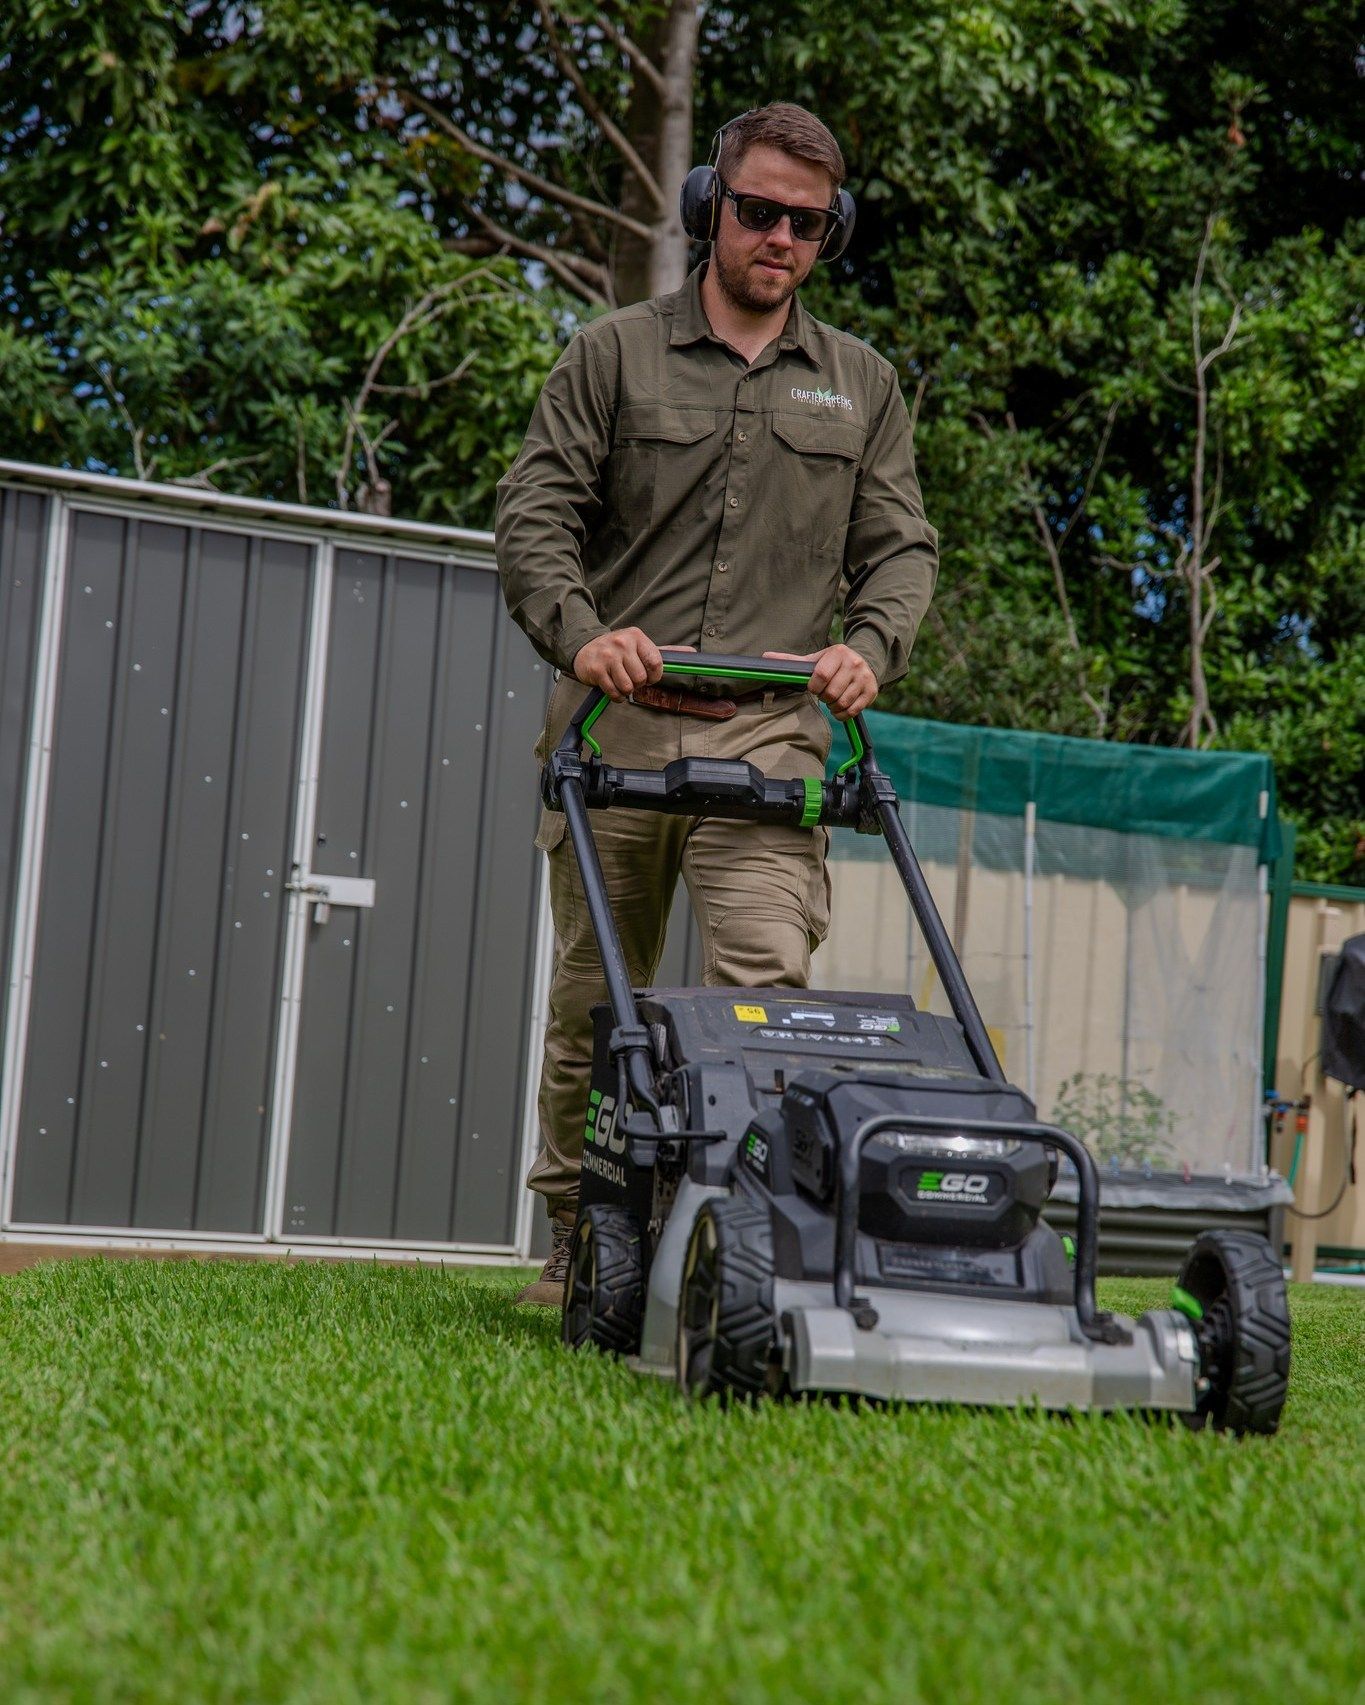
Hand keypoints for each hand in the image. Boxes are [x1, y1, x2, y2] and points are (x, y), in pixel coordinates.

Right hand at [573, 627, 664, 700]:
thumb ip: (658, 653)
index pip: (655, 663)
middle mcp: (622, 644)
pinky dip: (616, 696)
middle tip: (630, 678)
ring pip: (627, 687)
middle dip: (638, 684)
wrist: (585, 648)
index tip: (648, 677)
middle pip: (641, 678)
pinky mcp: (597, 670)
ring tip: (621, 682)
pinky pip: (614, 692)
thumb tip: (687, 654)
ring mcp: (608, 656)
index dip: (654, 676)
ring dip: (626, 691)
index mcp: (636, 637)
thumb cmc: (616, 650)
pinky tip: (613, 687)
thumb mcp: (636, 645)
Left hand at [763, 644, 877, 719]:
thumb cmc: (832, 663)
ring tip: (832, 699)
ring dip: (833, 707)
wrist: (865, 660)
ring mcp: (864, 678)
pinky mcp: (871, 691)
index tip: (813, 687)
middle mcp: (854, 663)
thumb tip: (765, 657)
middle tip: (824, 693)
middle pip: (831, 692)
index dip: (813, 686)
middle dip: (824, 697)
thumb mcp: (814, 658)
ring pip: (842, 703)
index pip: (820, 676)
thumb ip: (791, 661)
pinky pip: (853, 711)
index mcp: (838, 653)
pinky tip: (841, 706)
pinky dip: (843, 714)